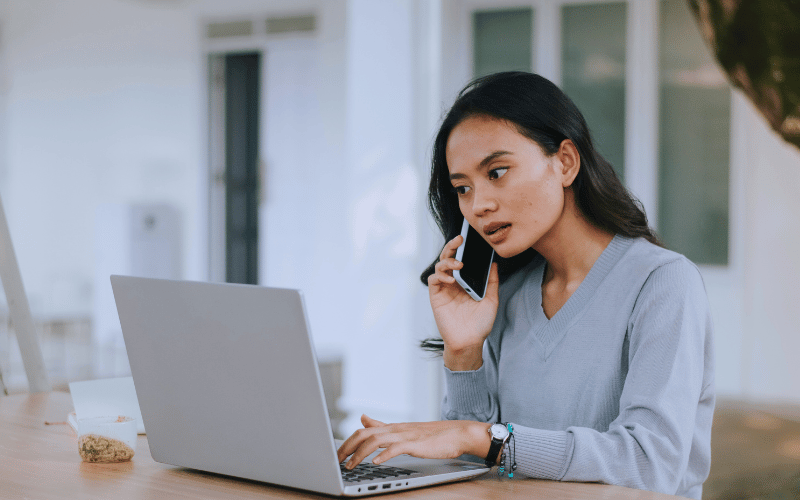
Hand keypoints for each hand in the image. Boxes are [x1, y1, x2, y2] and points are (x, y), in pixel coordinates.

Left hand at [337, 414, 490, 468]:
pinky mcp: (416, 443)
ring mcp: (405, 435)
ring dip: (360, 453)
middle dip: (347, 447)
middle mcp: (396, 429)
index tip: (336, 454)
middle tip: (336, 461)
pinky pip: (396, 447)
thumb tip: (363, 417)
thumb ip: (382, 426)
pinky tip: (376, 462)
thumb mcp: (404, 430)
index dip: (347, 441)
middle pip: (364, 434)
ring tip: (350, 465)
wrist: (458, 433)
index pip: (363, 431)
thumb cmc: (433, 436)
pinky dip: (384, 454)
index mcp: (392, 427)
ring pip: (376, 440)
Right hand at [428, 235, 499, 369]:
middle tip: (459, 240)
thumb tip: (494, 263)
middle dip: (452, 247)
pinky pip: (434, 280)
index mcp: (465, 281)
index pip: (461, 259)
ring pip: (439, 266)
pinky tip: (450, 279)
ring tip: (458, 264)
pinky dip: (440, 275)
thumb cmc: (480, 323)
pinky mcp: (436, 297)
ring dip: (447, 262)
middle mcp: (453, 282)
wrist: (470, 341)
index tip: (468, 238)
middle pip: (448, 258)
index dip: (462, 249)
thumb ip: (491, 281)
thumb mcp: (491, 300)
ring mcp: (444, 289)